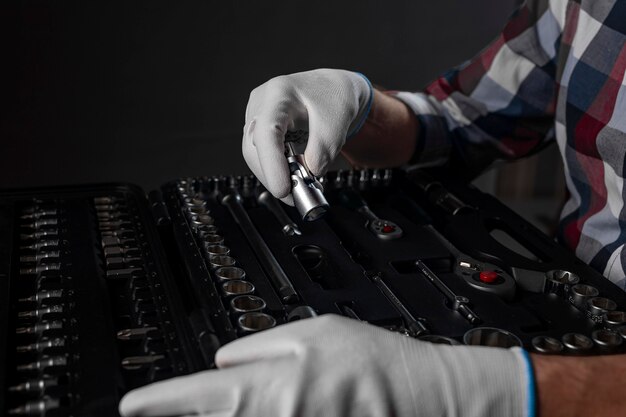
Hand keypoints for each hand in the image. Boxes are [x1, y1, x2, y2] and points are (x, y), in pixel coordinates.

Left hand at [119, 315, 530, 416]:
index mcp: (271, 384)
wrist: (418, 394)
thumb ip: (260, 346)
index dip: (158, 403)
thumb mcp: (312, 331)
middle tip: (171, 408)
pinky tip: (270, 406)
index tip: (131, 406)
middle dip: (188, 415)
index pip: (198, 396)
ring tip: (239, 400)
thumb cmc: (371, 359)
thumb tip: (223, 361)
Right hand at [242, 69, 371, 203]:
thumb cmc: (334, 97)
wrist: (333, 88)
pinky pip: (260, 154)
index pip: (267, 132)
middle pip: (254, 148)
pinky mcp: (259, 128)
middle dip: (272, 177)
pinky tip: (291, 178)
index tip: (282, 189)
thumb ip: (324, 150)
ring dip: (273, 176)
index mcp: (280, 93)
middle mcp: (261, 102)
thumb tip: (310, 173)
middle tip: (296, 197)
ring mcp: (257, 114)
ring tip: (298, 189)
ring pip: (254, 154)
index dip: (271, 164)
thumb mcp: (338, 123)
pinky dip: (275, 170)